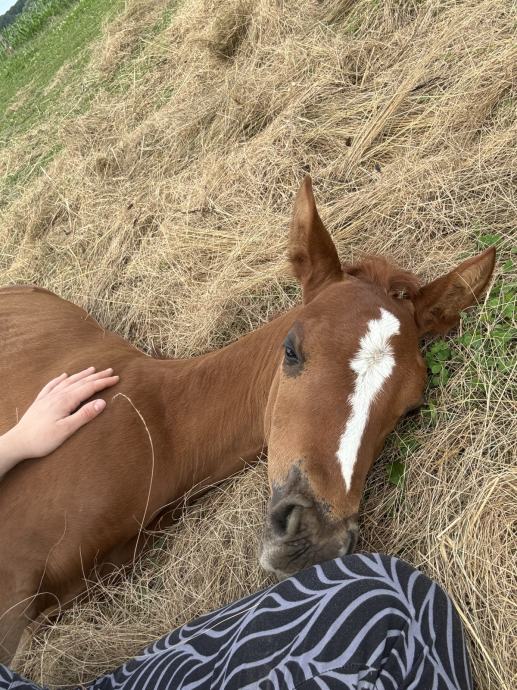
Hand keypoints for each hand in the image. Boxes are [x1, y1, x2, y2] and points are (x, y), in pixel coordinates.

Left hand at [0, 367, 118, 475]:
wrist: (18, 442)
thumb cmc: (43, 439)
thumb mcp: (67, 430)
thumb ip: (85, 415)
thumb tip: (102, 402)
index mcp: (66, 401)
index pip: (89, 388)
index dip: (103, 382)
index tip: (116, 378)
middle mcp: (57, 395)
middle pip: (80, 382)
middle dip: (96, 376)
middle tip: (110, 371)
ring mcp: (48, 397)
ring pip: (68, 381)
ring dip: (81, 375)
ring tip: (92, 369)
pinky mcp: (40, 402)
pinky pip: (52, 385)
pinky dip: (59, 379)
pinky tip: (63, 376)